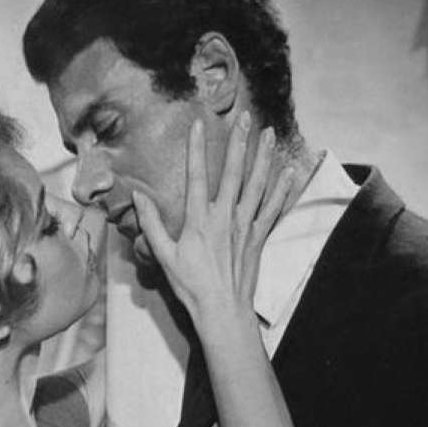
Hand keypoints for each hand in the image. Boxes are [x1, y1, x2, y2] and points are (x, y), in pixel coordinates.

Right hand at [132, 112, 292, 328]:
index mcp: (199, 221)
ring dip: (264, 157)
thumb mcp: (164, 256)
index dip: (196, 148)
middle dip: (239, 141)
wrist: (222, 309)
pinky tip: (289, 171)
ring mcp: (246, 226)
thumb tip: (138, 197)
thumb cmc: (191, 286)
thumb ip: (151, 224)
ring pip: (258, 184)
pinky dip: (282, 188)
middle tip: (244, 116)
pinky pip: (273, 207)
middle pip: (234, 172)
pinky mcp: (259, 237)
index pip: (197, 176)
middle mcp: (225, 217)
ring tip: (269, 133)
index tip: (198, 124)